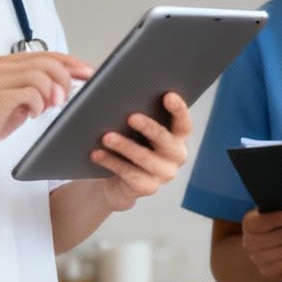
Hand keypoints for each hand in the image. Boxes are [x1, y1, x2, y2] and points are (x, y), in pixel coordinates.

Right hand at [0, 52, 92, 164]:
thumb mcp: (17, 101)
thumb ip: (36, 89)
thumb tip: (67, 84)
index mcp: (6, 64)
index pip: (48, 55)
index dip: (72, 63)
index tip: (88, 73)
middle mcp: (0, 67)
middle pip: (49, 63)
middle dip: (65, 81)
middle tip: (62, 100)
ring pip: (41, 76)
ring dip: (51, 94)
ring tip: (45, 108)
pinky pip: (30, 93)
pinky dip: (38, 105)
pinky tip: (31, 114)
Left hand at [90, 93, 193, 211]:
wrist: (119, 182)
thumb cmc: (129, 146)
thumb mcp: (136, 131)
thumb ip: (137, 113)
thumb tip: (119, 93)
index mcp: (177, 138)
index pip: (183, 124)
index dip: (179, 110)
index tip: (168, 95)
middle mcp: (176, 157)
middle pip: (166, 140)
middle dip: (149, 127)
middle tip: (131, 117)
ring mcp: (163, 174)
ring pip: (145, 158)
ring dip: (125, 146)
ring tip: (107, 136)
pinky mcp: (147, 188)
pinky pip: (128, 173)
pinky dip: (111, 162)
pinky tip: (97, 153)